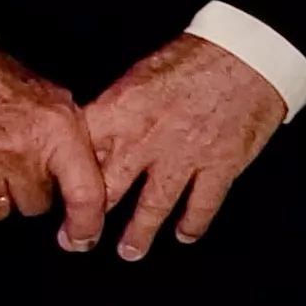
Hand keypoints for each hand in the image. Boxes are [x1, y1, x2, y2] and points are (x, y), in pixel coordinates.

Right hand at [0, 37, 109, 249]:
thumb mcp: (52, 97)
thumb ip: (71, 137)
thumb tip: (89, 175)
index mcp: (56, 129)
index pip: (84, 192)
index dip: (87, 224)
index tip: (82, 239)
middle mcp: (20, 149)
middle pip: (37, 205)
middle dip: (30, 192)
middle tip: (17, 170)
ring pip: (0, 212)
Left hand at [82, 34, 287, 259]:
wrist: (247, 54)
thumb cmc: (195, 57)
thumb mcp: (138, 75)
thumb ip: (114, 111)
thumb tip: (94, 137)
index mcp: (120, 112)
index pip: (79, 156)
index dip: (64, 182)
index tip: (58, 199)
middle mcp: (146, 139)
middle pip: (107, 190)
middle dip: (89, 222)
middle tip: (79, 238)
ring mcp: (184, 157)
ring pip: (152, 208)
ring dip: (137, 235)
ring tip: (129, 251)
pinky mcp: (219, 166)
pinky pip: (201, 206)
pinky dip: (192, 225)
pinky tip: (184, 234)